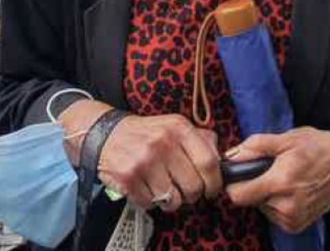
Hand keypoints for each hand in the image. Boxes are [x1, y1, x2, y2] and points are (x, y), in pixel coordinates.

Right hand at [96, 113, 222, 212]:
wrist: (106, 134)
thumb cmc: (146, 134)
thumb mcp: (174, 125)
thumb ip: (200, 138)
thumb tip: (223, 158)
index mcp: (178, 128)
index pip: (209, 162)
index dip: (215, 181)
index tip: (213, 189)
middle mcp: (162, 143)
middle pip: (193, 186)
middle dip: (193, 194)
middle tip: (186, 191)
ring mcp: (144, 161)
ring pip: (173, 199)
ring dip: (172, 201)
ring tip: (165, 189)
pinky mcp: (128, 178)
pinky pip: (151, 204)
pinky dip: (151, 201)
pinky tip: (147, 188)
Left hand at [224, 127, 329, 233]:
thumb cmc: (316, 146)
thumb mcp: (286, 138)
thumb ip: (256, 146)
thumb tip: (232, 155)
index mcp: (281, 182)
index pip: (238, 196)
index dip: (234, 184)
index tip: (238, 176)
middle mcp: (287, 205)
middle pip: (251, 201)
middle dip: (256, 186)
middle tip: (271, 171)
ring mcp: (294, 218)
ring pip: (262, 209)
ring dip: (267, 196)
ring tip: (285, 180)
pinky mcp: (298, 225)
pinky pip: (275, 217)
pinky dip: (278, 205)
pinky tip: (291, 191)